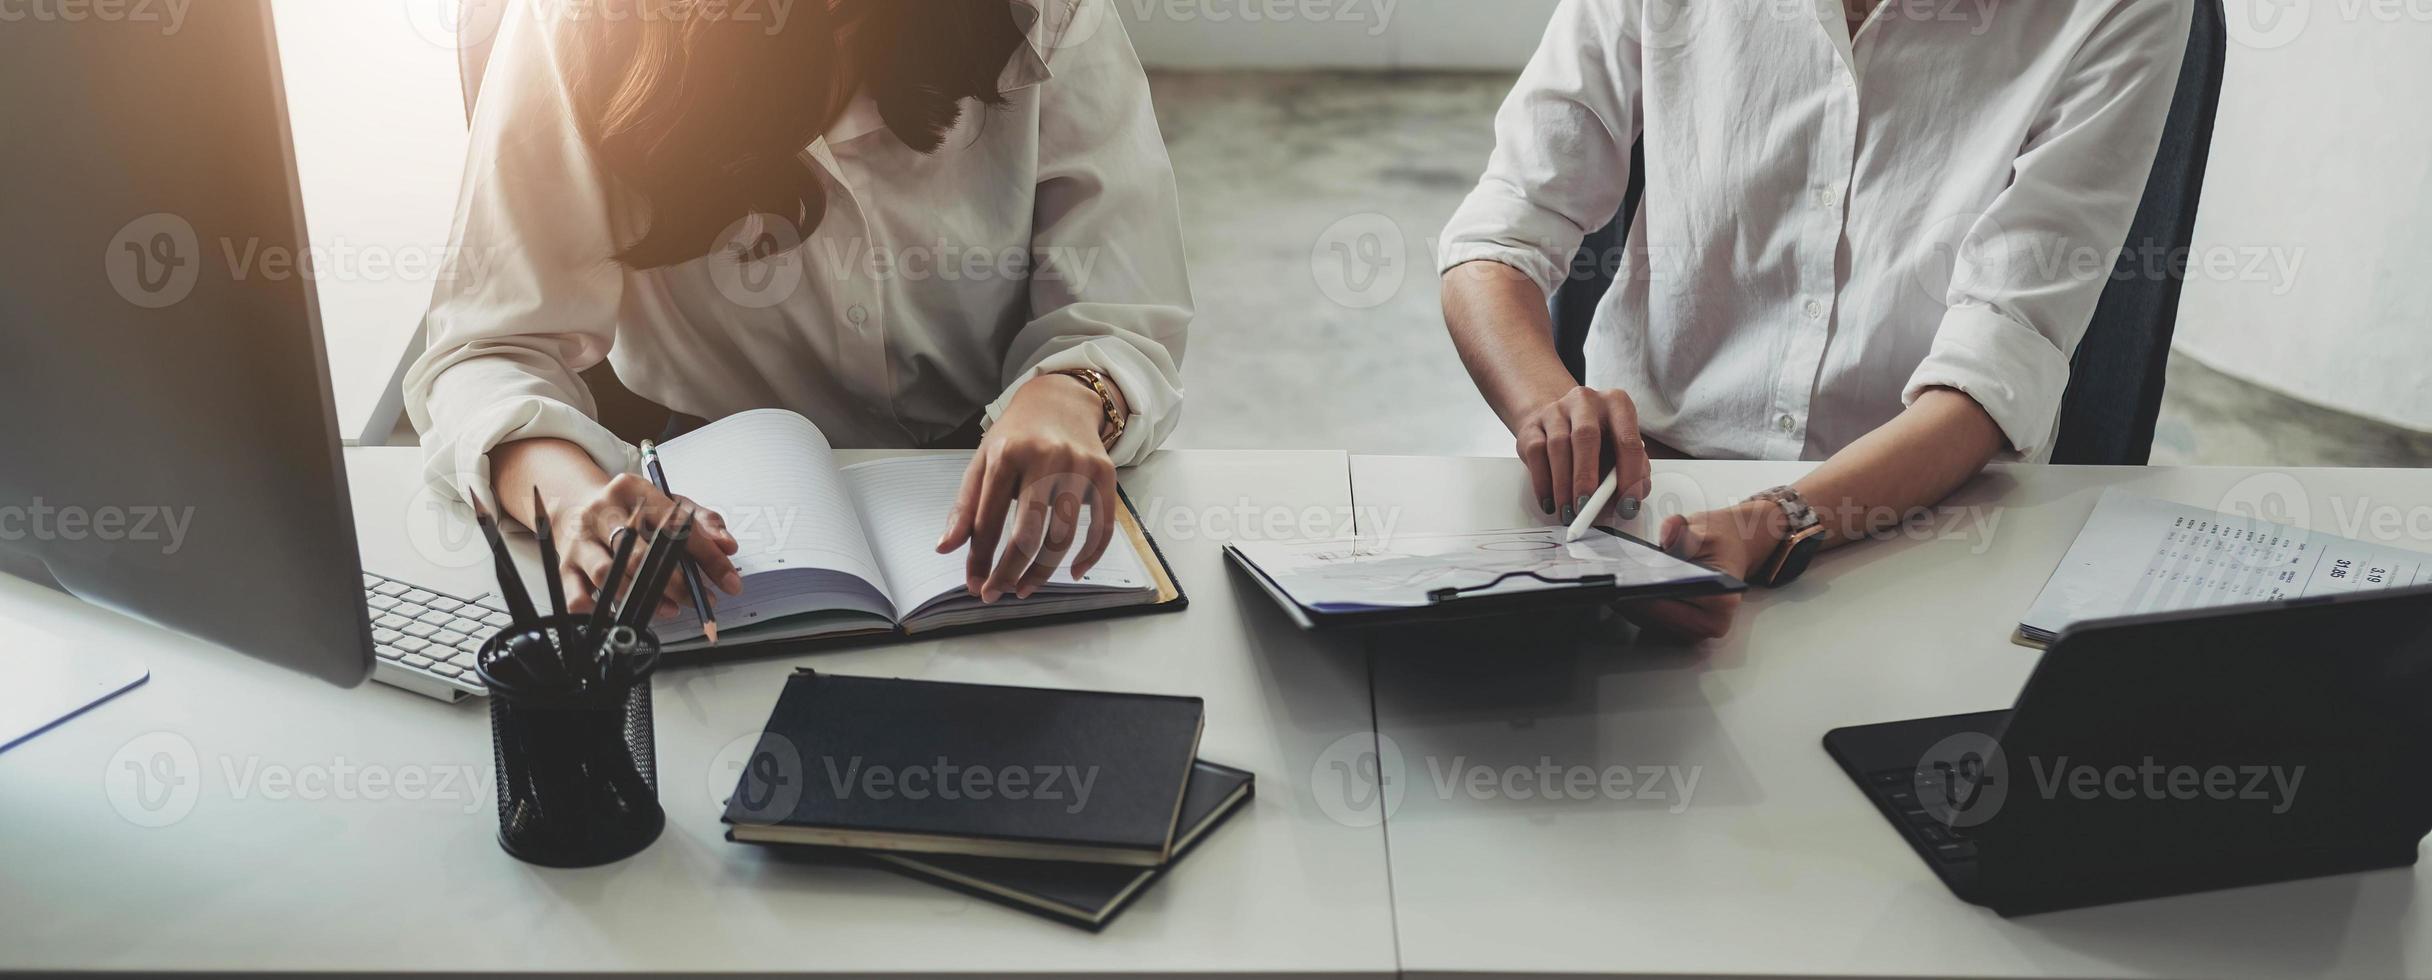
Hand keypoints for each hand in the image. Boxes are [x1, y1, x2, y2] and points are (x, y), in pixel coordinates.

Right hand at [546, 471, 742, 619]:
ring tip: (670, 609)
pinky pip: (576, 596)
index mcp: (632, 490)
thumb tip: (727, 546)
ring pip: (608, 576)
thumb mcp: (667, 503)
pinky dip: (599, 612)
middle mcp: (602, 512)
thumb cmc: (629, 509)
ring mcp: (580, 540)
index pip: (675, 526)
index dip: (706, 557)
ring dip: (642, 598)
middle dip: (675, 583)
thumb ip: (702, 522)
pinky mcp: (564, 565)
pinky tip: (623, 615)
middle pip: (638, 553)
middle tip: (698, 599)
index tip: (729, 581)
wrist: (575, 502)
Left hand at [937, 375, 1120, 602]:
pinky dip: (1090, 556)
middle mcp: (1045, 458)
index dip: (979, 558)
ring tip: (1026, 588)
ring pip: (1063, 537)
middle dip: (1008, 572)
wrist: (1060, 400)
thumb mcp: (982, 461)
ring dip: (1043, 572)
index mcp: (1006, 454)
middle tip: (997, 594)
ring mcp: (1078, 465)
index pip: (989, 520)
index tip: (974, 584)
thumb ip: (965, 506)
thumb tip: (945, 548)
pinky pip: (1102, 526)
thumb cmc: (1016, 436)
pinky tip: (1073, 572)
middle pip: (1027, 534)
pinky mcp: (1105, 473)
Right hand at [1515, 386, 1651, 523]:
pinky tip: (1551, 500)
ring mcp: (1556, 410)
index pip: (1627, 440)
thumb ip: (1633, 474)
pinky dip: (1543, 483)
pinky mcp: (1532, 425)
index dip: (1629, 475)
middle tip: (1586, 506)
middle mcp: (1586, 401)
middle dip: (1586, 476)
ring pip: (1557, 446)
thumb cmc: (1598, 441)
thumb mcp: (1621, 451)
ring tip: (1569, 511)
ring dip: (1563, 485)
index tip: (1626, 504)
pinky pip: (1535, 454)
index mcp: (1617, 404)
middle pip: (1586, 436)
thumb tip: (1628, 501)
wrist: (1559, 422)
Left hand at [1623, 501, 1784, 639]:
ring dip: (1628, 602)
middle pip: (1655, 616)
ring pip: (1648, 621)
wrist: (1731, 549)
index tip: (1621, 579)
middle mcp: (1710, 624)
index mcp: (1721, 600)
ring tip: (1612, 581)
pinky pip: (1649, 620)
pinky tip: (1622, 587)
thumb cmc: (1720, 542)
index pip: (1670, 602)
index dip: (1641, 591)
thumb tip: (1669, 537)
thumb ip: (1684, 532)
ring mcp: (1694, 631)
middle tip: (1608, 578)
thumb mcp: (1704, 528)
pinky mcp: (1680, 630)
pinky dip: (1634, 604)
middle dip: (1630, 597)